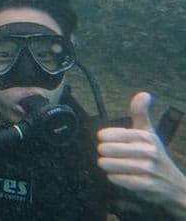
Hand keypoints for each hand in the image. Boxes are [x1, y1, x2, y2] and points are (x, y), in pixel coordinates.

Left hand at [97, 92, 185, 217]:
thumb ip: (140, 113)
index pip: (107, 134)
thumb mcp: (149, 132)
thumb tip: (144, 94)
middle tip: (111, 155)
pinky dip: (115, 178)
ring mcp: (147, 168)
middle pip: (105, 149)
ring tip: (114, 165)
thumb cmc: (155, 154)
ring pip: (108, 164)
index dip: (104, 138)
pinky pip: (116, 179)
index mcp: (144, 135)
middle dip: (104, 153)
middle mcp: (147, 150)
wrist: (174, 185)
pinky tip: (121, 176)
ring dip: (108, 166)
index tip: (108, 141)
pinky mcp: (144, 184)